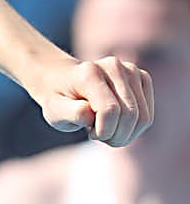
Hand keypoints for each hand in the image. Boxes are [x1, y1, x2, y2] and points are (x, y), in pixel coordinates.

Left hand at [38, 54, 152, 146]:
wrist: (63, 80)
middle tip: (97, 134)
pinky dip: (133, 129)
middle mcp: (114, 67)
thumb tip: (88, 114)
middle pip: (131, 116)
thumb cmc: (58, 99)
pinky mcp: (142, 78)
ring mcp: (132, 70)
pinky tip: (116, 123)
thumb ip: (70, 113)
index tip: (89, 133)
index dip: (103, 132)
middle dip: (114, 136)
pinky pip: (148, 116)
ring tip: (105, 129)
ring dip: (124, 134)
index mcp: (90, 73)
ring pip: (144, 118)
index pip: (110, 111)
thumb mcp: (54, 110)